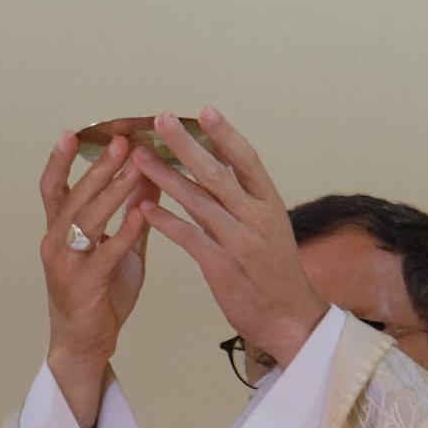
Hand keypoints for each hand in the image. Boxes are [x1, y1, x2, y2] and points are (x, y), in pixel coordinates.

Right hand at [40, 130, 156, 427]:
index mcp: (58, 231)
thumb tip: (147, 174)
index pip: (52, 187)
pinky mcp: (83, 285)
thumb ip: (129, 212)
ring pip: (86, 219)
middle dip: (97, 166)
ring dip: (111, 191)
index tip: (74, 131)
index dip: (59, 159)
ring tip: (136, 168)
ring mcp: (65, 264)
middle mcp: (55, 243)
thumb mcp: (116, 247)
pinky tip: (143, 214)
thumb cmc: (99, 294)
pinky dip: (124, 232)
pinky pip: (105, 253)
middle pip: (72, 195)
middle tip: (121, 141)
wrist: (84, 343)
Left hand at [133, 108, 327, 364]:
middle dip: (185, 145)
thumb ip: (244, 197)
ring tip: (139, 158)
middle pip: (216, 173)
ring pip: (197, 201)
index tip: (204, 110)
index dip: (225, 134)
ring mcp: (238, 241)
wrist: (288, 316)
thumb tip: (226, 161)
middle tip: (160, 120)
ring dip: (165, 177)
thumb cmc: (275, 271)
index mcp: (269, 203)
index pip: (246, 159)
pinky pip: (189, 238)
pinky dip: (166, 222)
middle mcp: (256, 217)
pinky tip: (143, 207)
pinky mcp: (221, 266)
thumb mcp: (269, 226)